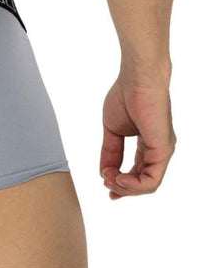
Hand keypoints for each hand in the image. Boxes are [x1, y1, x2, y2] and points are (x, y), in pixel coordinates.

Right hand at [100, 75, 175, 199]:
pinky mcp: (163, 150)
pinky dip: (134, 185)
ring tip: (110, 180)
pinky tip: (118, 178)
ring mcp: (162, 151)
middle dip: (122, 188)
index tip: (105, 183)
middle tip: (105, 184)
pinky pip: (151, 180)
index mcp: (148, 145)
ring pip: (148, 185)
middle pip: (142, 182)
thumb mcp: (112, 130)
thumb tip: (104, 172)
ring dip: (126, 188)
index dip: (121, 182)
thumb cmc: (125, 96)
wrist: (137, 79)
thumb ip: (110, 152)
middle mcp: (158, 150)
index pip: (138, 172)